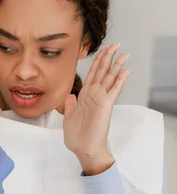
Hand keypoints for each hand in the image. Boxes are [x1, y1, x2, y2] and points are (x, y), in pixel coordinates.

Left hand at [63, 43, 129, 174]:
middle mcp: (94, 96)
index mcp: (85, 97)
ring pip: (109, 78)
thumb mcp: (68, 118)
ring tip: (123, 53)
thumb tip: (70, 95)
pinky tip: (125, 71)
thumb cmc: (77, 137)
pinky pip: (114, 90)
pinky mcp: (105, 106)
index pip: (92, 75)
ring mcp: (101, 100)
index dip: (97, 62)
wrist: (83, 150)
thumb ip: (70, 105)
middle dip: (108, 58)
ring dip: (116, 65)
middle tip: (116, 44)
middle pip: (102, 72)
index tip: (102, 51)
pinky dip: (119, 80)